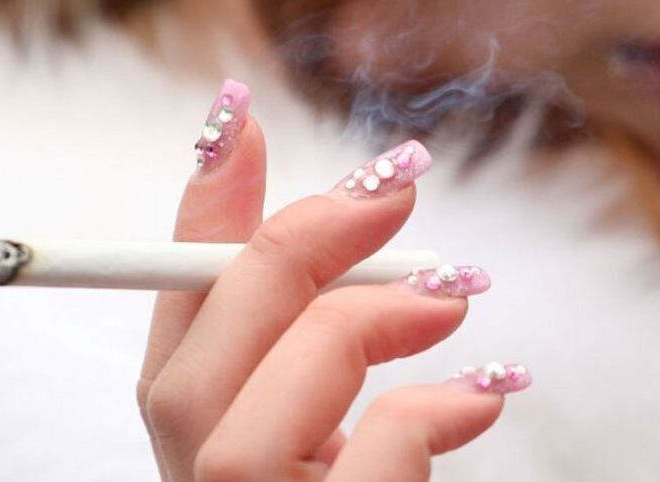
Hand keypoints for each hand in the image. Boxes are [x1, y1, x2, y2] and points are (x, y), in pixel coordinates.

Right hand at [136, 80, 530, 481]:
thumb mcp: (325, 405)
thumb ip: (314, 329)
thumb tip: (362, 224)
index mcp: (199, 428)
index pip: (174, 312)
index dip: (200, 213)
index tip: (237, 121)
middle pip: (202, 362)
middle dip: (296, 250)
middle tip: (393, 189)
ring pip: (248, 432)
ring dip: (357, 330)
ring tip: (452, 295)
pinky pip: (362, 474)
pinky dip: (428, 414)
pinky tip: (485, 390)